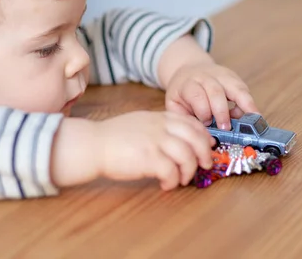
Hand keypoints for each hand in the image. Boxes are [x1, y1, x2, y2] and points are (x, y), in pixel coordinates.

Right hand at [96, 111, 213, 189]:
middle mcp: (160, 127)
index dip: (204, 135)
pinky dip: (173, 181)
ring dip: (189, 171)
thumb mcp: (139, 122)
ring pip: (187, 156)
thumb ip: (158, 126)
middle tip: (203, 166)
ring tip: (181, 180)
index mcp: (159, 117)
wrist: (93, 144)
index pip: (191, 122)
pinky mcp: (148, 159)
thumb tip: (177, 138)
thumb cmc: (113, 137)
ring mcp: (155, 142)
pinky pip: (172, 171)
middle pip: (195, 138)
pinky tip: (166, 184)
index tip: (208, 146)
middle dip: (204, 154)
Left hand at [164, 62, 258, 129]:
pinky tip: (253, 115)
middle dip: (221, 111)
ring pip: (235, 87)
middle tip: (225, 127)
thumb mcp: (175, 105)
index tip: (207, 123)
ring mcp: (221, 75)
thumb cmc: (183, 94)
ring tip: (249, 121)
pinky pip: (244, 89)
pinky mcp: (233, 78)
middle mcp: (205, 77)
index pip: (196, 95)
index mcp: (188, 84)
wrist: (189, 71)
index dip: (203, 110)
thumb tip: (201, 135)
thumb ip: (186, 118)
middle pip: (215, 91)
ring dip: (243, 105)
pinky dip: (250, 103)